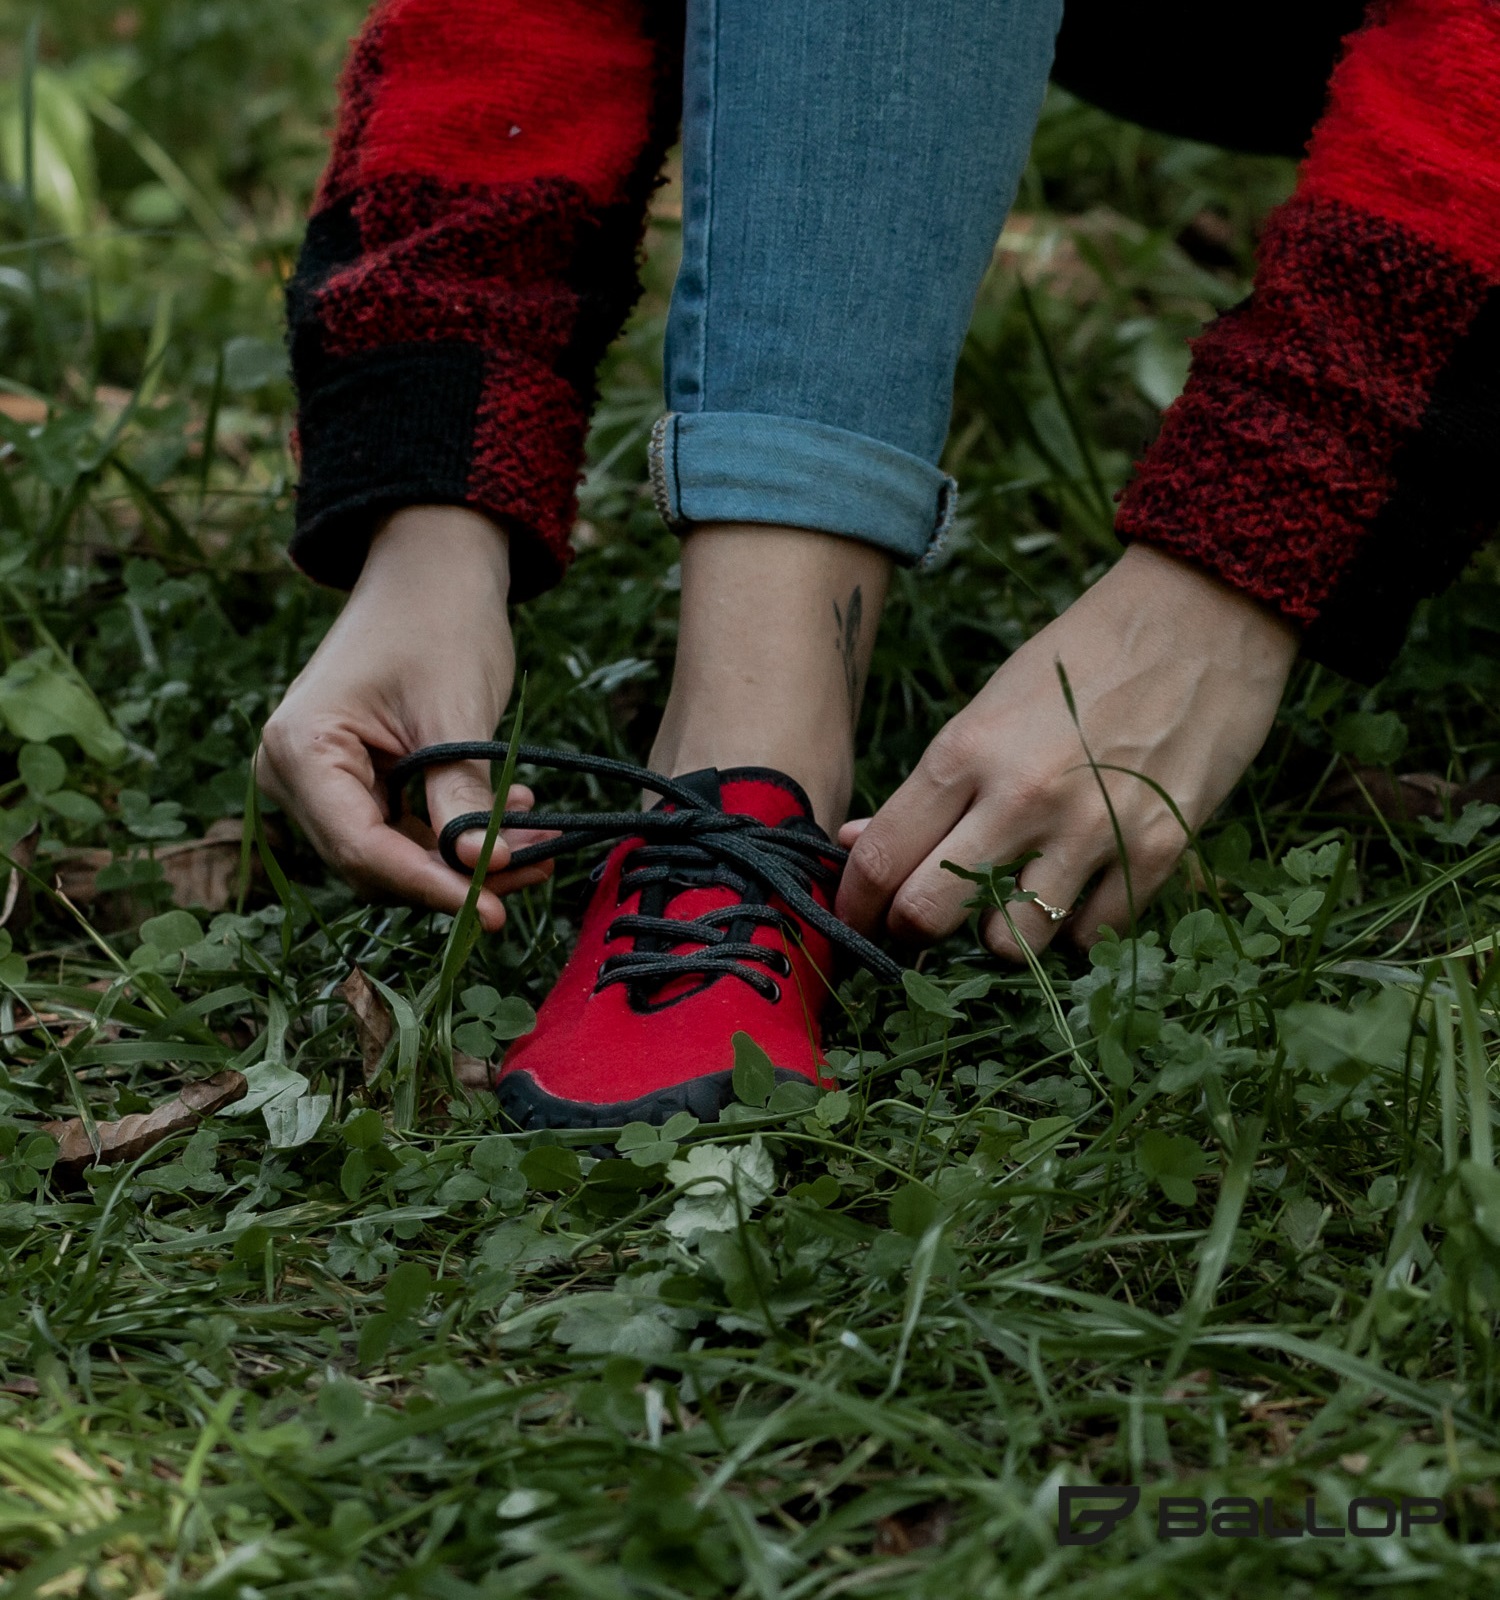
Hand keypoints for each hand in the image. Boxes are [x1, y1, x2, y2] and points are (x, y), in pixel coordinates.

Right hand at [256, 507, 551, 930]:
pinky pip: (405, 830)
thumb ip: (461, 794)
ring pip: (395, 853)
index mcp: (300, 748)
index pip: (361, 847)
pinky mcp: (355, 784)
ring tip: (540, 844)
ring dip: (467, 857)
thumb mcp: (455, 712)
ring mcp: (322, 782)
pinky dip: (459, 832)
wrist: (432, 572)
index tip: (489, 910)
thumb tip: (483, 869)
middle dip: (456, 875)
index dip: (427, 885)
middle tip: (534, 873)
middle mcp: (293, 774)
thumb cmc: (438, 622)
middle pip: (374, 862)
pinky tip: (515, 818)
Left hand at [836, 544, 1297, 958]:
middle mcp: (1021, 797)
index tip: (855, 918)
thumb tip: (859, 839)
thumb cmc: (1082, 657)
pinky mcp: (1156, 850)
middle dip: (913, 929)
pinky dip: (1076, 927)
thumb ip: (931, 783)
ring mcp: (1091, 829)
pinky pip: (1092, 936)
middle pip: (928, 913)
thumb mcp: (990, 703)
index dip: (855, 903)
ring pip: (1011, 943)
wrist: (1201, 616)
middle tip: (924, 923)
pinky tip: (1078, 892)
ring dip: (1002, 934)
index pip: (880, 857)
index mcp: (966, 751)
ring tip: (1013, 903)